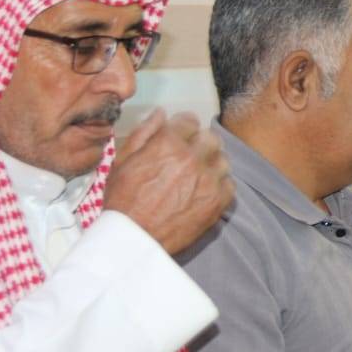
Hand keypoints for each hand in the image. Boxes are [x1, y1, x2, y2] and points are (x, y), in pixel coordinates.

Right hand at [103, 110, 233, 253]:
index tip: (180, 136)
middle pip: (211, 138)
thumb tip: (162, 112)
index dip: (183, 127)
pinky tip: (202, 192)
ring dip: (211, 164)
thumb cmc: (123, 200)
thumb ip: (144, 133)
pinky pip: (229, 184)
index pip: (190, 120)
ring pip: (223, 160)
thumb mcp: (123, 161)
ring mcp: (209, 180)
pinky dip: (219, 186)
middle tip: (188, 157)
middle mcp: (193, 158)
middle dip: (200, 144)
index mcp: (168, 143)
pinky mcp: (218, 201)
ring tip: (195, 177)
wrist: (135, 239)